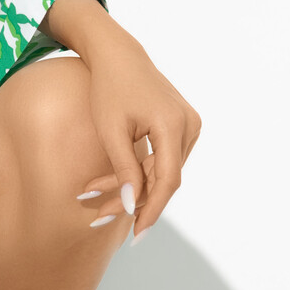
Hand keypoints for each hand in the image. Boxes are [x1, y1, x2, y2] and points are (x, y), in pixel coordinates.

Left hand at [78, 44, 200, 244]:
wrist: (118, 55)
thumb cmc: (109, 89)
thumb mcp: (111, 131)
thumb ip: (124, 169)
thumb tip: (133, 208)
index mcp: (173, 125)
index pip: (168, 181)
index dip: (152, 210)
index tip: (136, 234)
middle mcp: (189, 125)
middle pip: (165, 178)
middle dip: (135, 200)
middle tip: (103, 217)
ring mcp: (189, 124)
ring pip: (164, 171)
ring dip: (136, 187)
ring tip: (99, 200)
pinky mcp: (182, 125)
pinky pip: (164, 157)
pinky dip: (141, 171)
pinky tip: (115, 183)